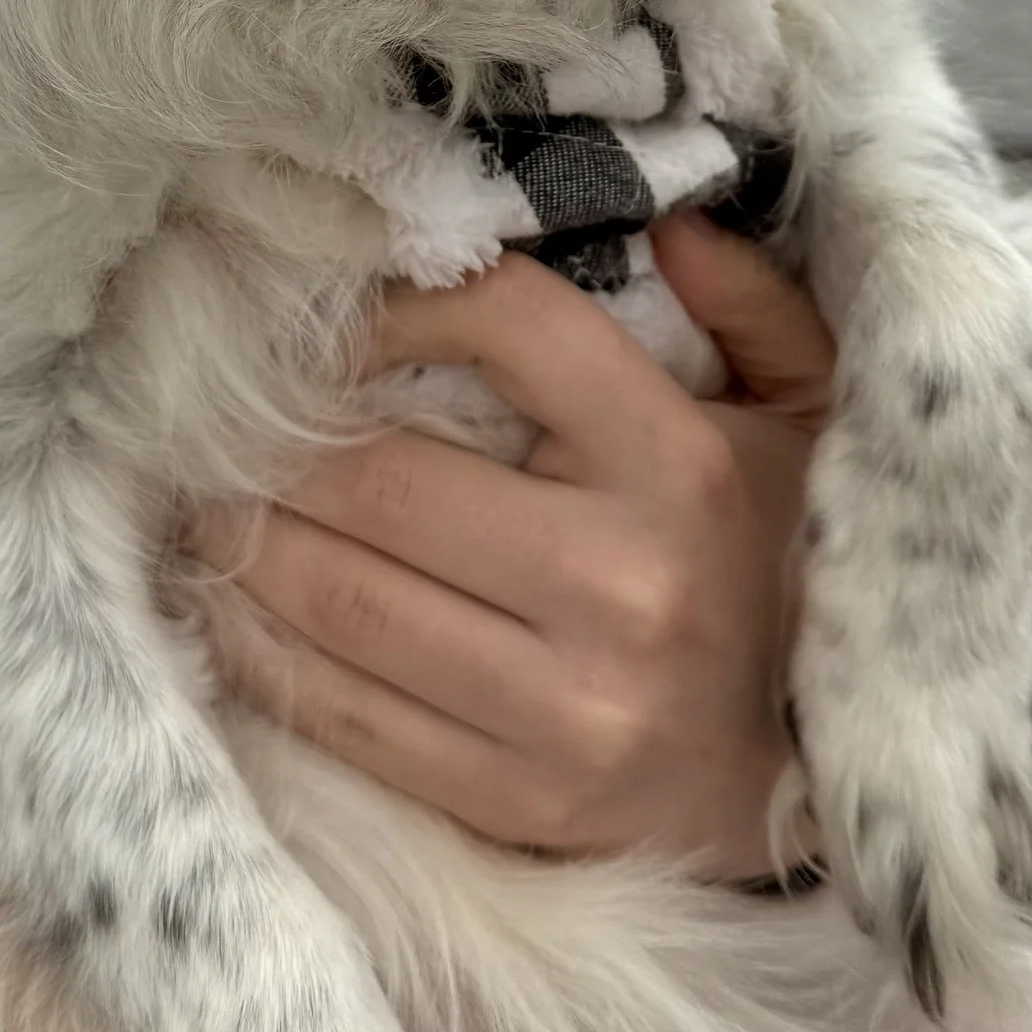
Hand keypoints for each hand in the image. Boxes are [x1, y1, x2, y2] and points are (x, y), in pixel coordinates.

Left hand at [197, 215, 835, 878]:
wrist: (829, 782)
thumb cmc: (791, 566)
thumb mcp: (813, 417)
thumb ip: (753, 307)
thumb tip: (670, 229)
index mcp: (682, 465)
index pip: (509, 331)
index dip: (395, 305)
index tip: (336, 314)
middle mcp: (621, 584)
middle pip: (384, 481)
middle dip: (276, 441)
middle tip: (216, 413)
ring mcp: (567, 709)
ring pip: (343, 600)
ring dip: (245, 541)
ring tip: (202, 500)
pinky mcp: (520, 803)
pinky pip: (348, 715)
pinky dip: (264, 652)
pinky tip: (232, 604)